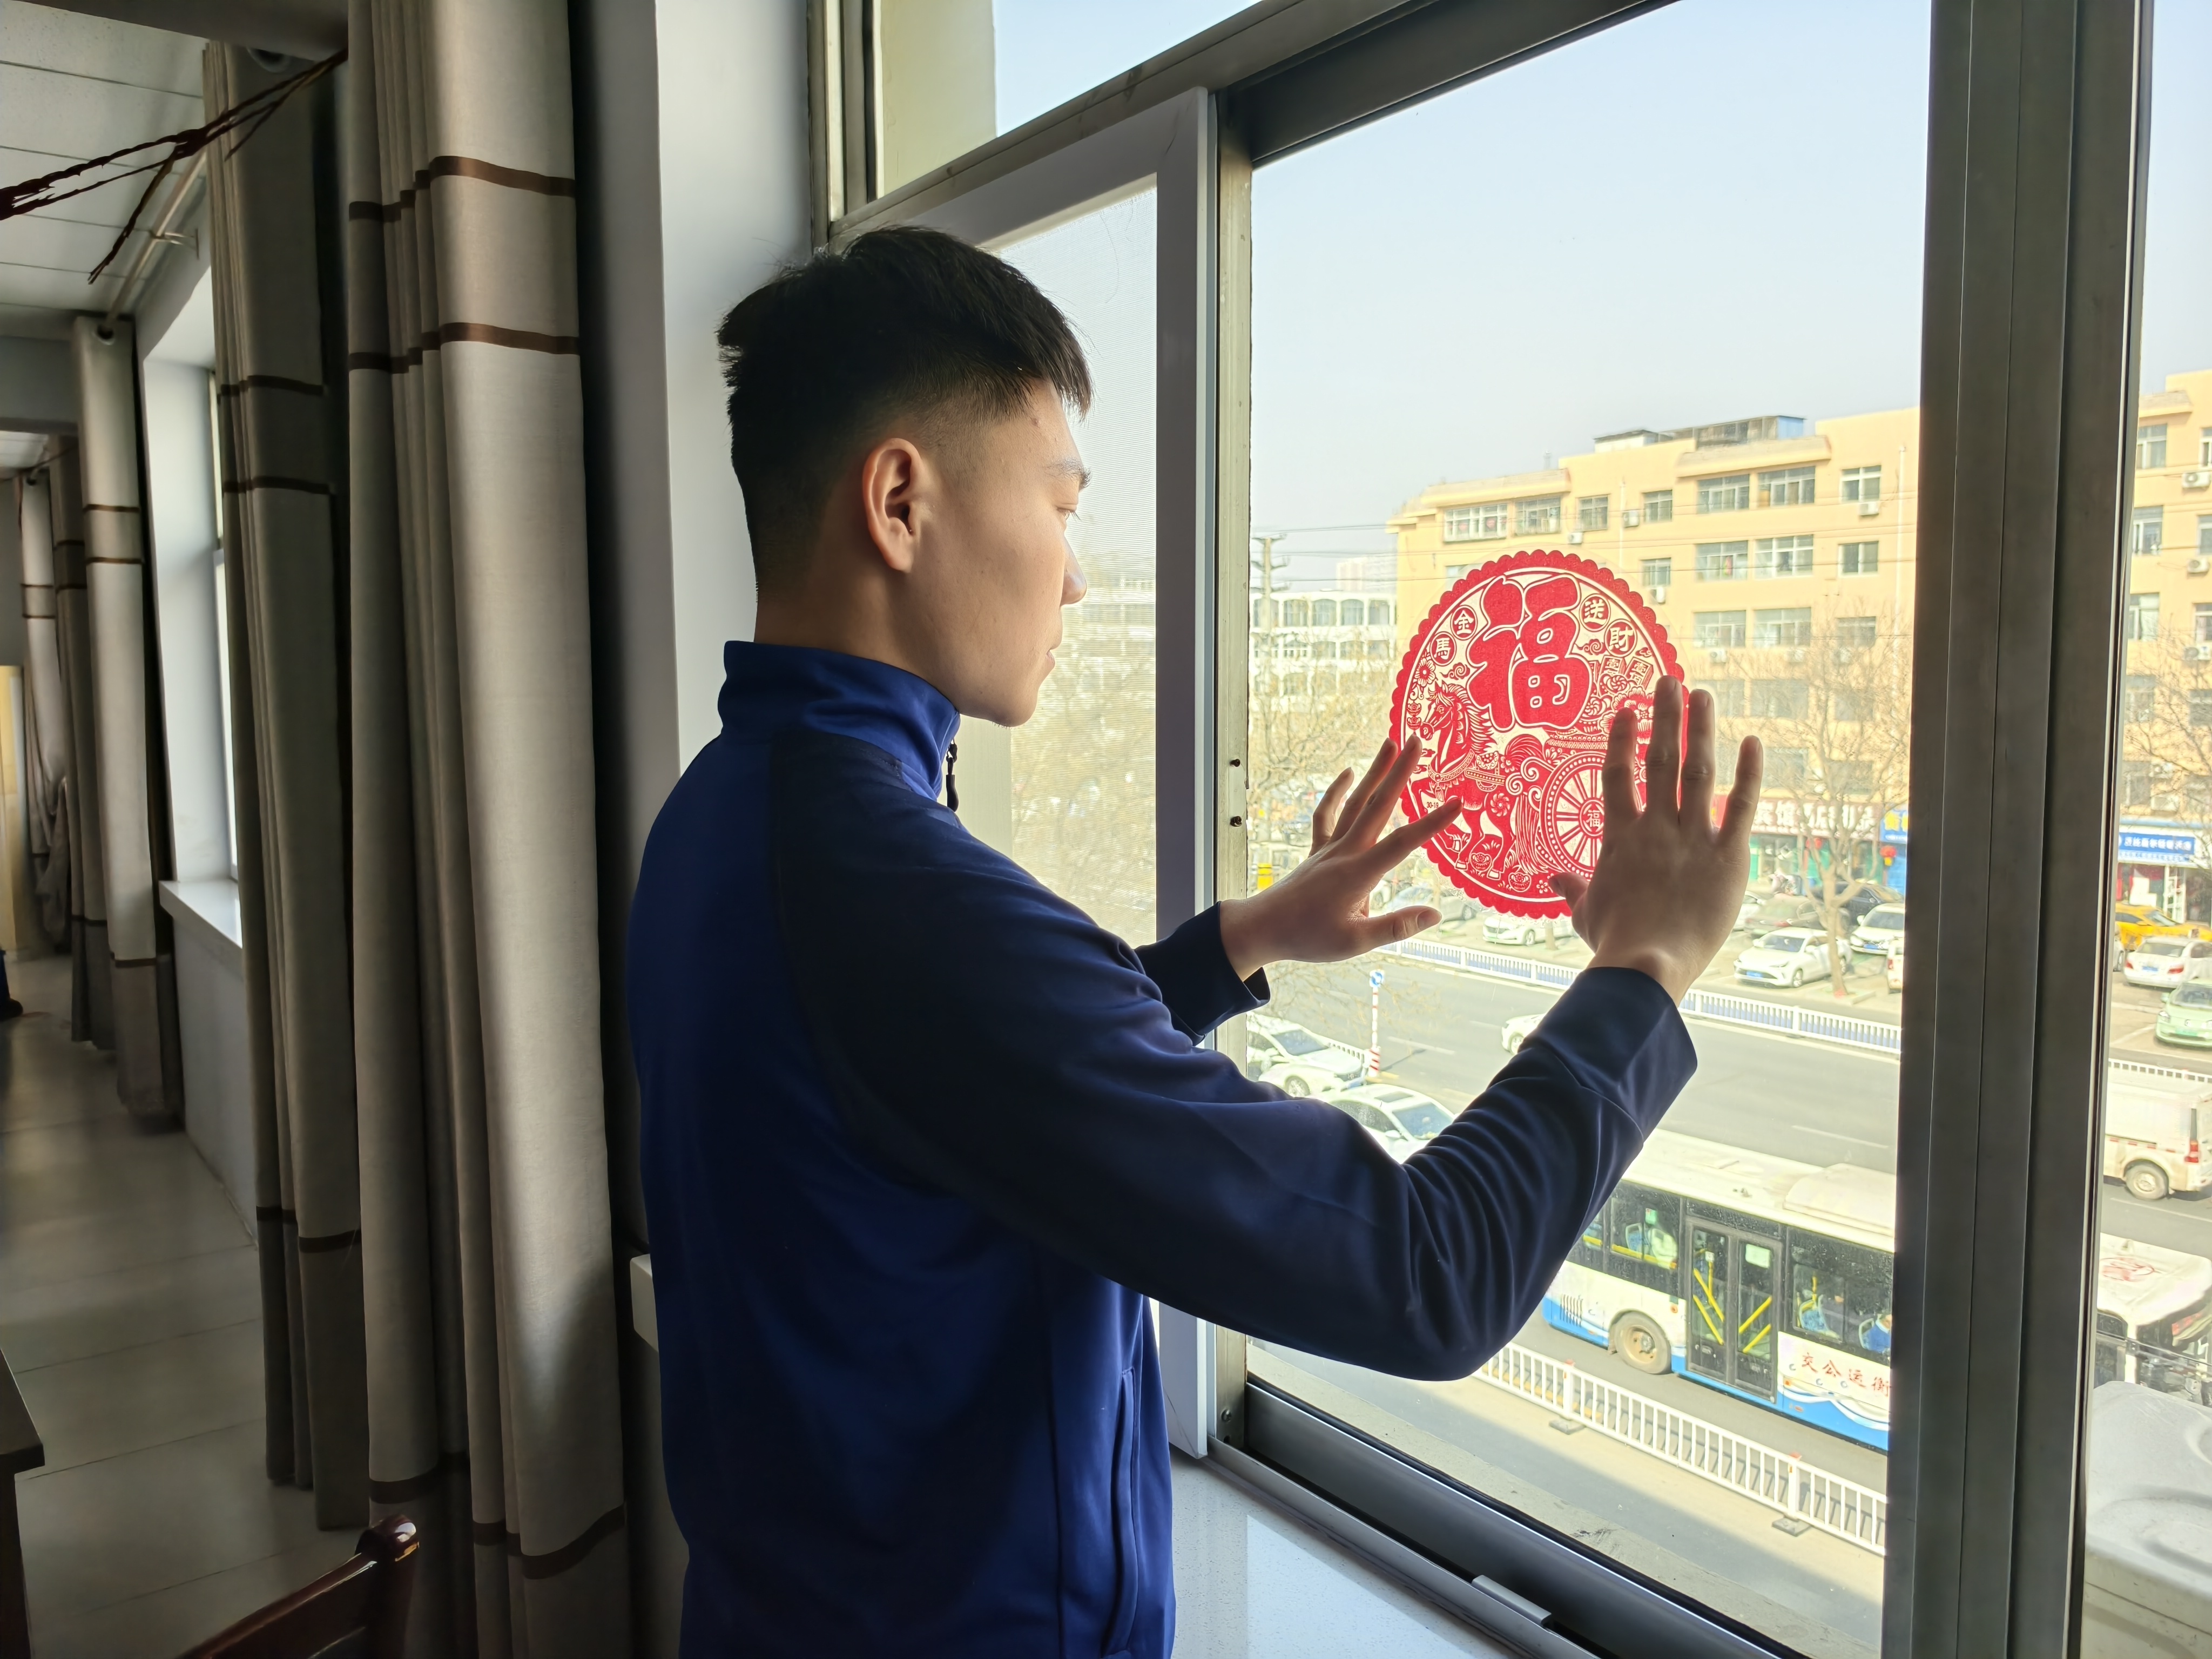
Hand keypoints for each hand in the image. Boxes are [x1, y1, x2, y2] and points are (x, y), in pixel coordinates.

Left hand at [1218, 739, 1462, 979]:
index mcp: (1358, 873)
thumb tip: (1434, 914)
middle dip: (1400, 771)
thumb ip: (1396, 927)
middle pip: (1378, 805)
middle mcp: (1345, 851)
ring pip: (1356, 802)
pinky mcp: (1318, 849)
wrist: (1263, 928)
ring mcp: (1330, 847)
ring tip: (1390, 742)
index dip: (1432, 823)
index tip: (1458, 802)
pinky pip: (1328, 813)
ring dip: (1374, 771)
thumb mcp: (1355, 942)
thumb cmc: (1307, 937)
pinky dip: (1337, 791)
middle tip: (1417, 740)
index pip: (1403, 843)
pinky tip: (1349, 773)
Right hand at [1550, 677, 1761, 1001]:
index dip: (1620, 740)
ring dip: (1701, 729)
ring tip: (1703, 695)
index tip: (1625, 710)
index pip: (1616, 776)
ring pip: (1698, 772)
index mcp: (1619, 838)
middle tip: (1669, 680)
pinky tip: (1752, 741)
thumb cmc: (1613, 944)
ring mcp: (1692, 838)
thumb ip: (1573, 889)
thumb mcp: (1586, 914)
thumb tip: (1553, 878)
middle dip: (1665, 717)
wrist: (1647, 965)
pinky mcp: (1728, 856)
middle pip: (1659, 759)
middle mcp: (1655, 828)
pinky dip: (1749, 774)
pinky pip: (1742, 807)